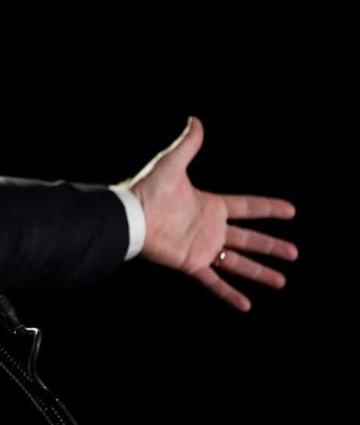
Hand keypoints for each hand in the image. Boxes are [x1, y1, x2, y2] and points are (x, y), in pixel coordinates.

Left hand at [122, 117, 297, 311]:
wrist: (130, 215)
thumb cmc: (148, 189)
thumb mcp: (171, 164)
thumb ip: (187, 145)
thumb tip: (195, 119)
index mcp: (210, 205)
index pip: (247, 207)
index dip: (269, 208)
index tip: (291, 211)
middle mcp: (210, 228)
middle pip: (248, 239)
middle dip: (271, 246)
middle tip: (294, 253)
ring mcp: (202, 247)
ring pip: (237, 262)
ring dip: (259, 272)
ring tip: (282, 281)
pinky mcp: (191, 263)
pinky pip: (214, 281)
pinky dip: (229, 294)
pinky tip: (247, 305)